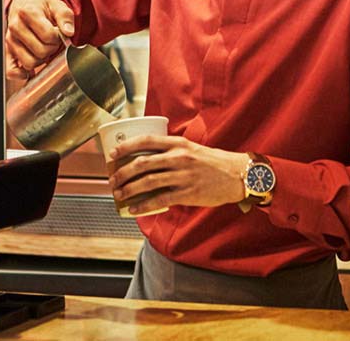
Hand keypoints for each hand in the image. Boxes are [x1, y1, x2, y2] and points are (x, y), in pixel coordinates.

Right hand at [5, 0, 74, 78]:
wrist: (24, 3)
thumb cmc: (40, 5)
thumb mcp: (56, 4)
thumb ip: (65, 17)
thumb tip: (69, 33)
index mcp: (28, 13)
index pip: (49, 35)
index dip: (58, 37)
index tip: (57, 31)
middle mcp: (15, 26)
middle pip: (41, 51)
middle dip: (52, 48)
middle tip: (52, 40)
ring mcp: (10, 41)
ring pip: (29, 63)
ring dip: (41, 60)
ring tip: (42, 47)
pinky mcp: (7, 52)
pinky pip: (11, 71)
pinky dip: (22, 74)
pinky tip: (32, 69)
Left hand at [108, 135, 248, 213]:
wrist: (237, 175)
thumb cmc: (211, 162)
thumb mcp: (190, 148)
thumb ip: (170, 151)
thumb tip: (146, 158)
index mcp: (177, 144)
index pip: (146, 141)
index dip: (126, 146)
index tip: (113, 153)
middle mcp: (178, 157)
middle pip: (142, 163)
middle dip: (123, 172)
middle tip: (112, 178)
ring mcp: (182, 175)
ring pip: (148, 182)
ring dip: (129, 189)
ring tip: (119, 194)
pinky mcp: (187, 193)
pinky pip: (160, 199)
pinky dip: (144, 204)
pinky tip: (134, 208)